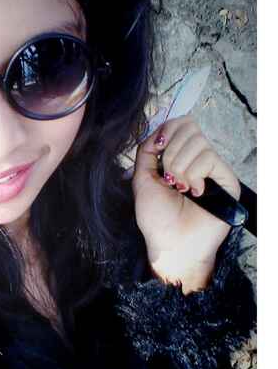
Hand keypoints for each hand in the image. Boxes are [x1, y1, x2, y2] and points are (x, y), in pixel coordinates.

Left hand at [132, 117, 240, 291]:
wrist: (172, 244)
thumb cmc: (157, 218)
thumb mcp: (142, 179)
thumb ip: (146, 151)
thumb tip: (158, 130)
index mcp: (178, 156)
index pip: (180, 123)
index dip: (167, 129)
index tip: (156, 148)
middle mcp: (197, 159)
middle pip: (189, 125)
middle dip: (171, 151)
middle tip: (168, 177)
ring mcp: (213, 168)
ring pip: (198, 141)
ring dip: (180, 166)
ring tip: (180, 188)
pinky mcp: (226, 179)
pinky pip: (208, 158)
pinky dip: (194, 175)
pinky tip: (195, 193)